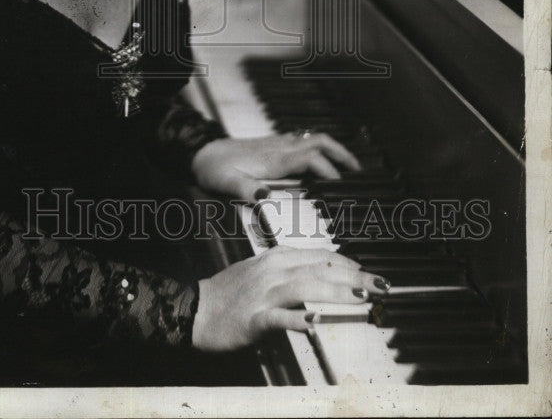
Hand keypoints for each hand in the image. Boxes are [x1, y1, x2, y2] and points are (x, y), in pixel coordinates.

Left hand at [191, 133, 360, 201]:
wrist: (201, 153)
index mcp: (273, 159)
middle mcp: (279, 148)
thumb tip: (265, 198)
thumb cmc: (214, 169)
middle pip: (318, 141)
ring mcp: (276, 144)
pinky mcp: (272, 145)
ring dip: (332, 148)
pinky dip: (318, 146)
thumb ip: (246, 190)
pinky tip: (320, 157)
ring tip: (347, 164)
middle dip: (341, 152)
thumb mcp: (227, 183)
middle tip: (358, 169)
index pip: (310, 158)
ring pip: (312, 138)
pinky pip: (302, 140)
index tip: (342, 183)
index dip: (329, 169)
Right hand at [191, 246, 385, 351]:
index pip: (320, 256)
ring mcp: (262, 294)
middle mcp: (272, 271)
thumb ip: (291, 270)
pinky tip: (314, 322)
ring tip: (360, 298)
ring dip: (334, 292)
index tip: (370, 274)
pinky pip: (277, 318)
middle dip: (354, 277)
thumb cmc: (230, 293)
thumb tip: (324, 272)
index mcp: (276, 258)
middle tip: (381, 286)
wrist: (196, 310)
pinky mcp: (252, 319)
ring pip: (304, 287)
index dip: (349, 264)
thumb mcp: (262, 272)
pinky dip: (296, 319)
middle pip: (319, 269)